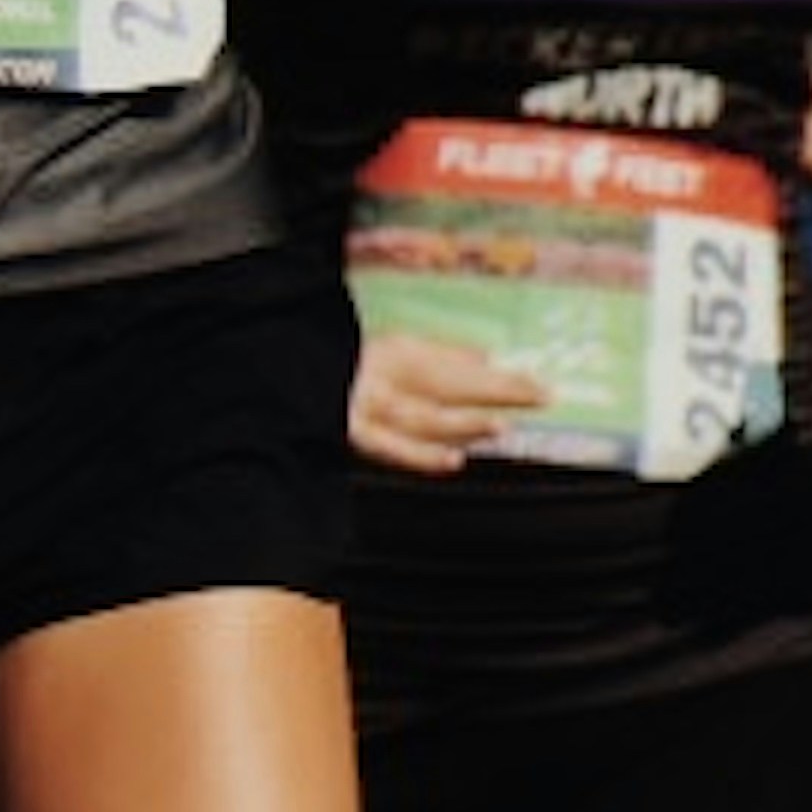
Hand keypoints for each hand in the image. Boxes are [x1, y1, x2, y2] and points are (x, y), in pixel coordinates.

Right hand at [343, 321, 549, 477]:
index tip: (537, 385)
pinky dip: (421, 456)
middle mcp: (372, 373)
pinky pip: (387, 447)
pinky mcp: (342, 433)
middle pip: (441, 381)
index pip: (453, 361)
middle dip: (491, 390)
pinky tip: (450, 461)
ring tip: (499, 427)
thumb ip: (436, 355)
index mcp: (386, 350)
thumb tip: (484, 357)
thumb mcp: (387, 352)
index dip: (495, 374)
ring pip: (417, 413)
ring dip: (462, 422)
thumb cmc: (332, 368)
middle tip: (536, 397)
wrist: (273, 388)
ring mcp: (356, 405)